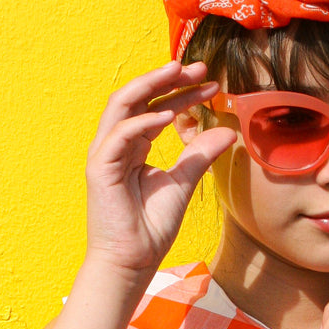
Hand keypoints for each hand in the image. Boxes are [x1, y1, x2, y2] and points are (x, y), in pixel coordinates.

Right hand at [84, 61, 235, 281]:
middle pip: (138, 97)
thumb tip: (228, 131)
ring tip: (179, 73)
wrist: (132, 261)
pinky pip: (120, 134)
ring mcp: (105, 154)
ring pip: (123, 104)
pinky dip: (143, 121)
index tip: (212, 85)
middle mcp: (116, 144)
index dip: (183, 93)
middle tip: (199, 67)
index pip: (157, 108)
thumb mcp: (183, 183)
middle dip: (167, 79)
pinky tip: (168, 115)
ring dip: (151, 86)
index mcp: (133, 146)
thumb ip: (200, 155)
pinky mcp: (99, 167)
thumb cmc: (151, 228)